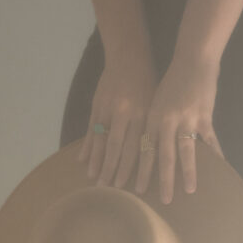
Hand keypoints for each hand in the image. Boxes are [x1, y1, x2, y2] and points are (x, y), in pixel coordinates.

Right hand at [77, 54, 158, 188]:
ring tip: (92, 179)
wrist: (129, 54)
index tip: (128, 187)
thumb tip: (159, 156)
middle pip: (116, 148)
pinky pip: (91, 129)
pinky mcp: (96, 104)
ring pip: (101, 140)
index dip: (130, 168)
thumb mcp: (156, 104)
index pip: (136, 147)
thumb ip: (154, 128)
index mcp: (142, 115)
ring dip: (96, 161)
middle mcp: (124, 113)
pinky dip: (87, 145)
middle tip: (107, 189)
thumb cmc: (149, 82)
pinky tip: (82, 160)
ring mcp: (108, 109)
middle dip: (111, 170)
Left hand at [134, 53, 224, 203]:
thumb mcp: (156, 102)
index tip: (136, 190)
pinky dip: (215, 155)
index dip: (141, 171)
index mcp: (152, 118)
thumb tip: (149, 151)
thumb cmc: (172, 82)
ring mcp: (187, 119)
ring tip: (190, 190)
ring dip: (188, 173)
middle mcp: (167, 120)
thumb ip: (154, 125)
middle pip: (164, 156)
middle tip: (164, 201)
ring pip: (186, 151)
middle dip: (164, 180)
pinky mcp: (204, 116)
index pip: (144, 150)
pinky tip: (219, 169)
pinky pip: (210, 140)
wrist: (192, 59)